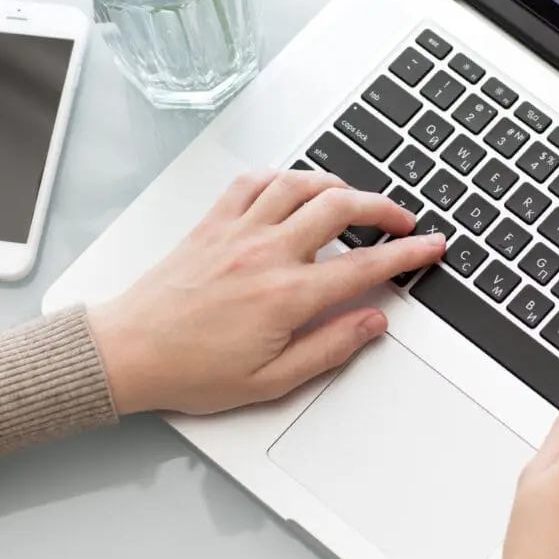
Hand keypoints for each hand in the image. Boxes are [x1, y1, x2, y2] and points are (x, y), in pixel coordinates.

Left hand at [87, 170, 445, 415]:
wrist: (128, 352)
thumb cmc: (191, 370)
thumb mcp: (271, 381)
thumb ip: (330, 347)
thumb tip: (372, 323)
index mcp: (287, 295)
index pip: (365, 265)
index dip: (407, 253)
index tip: (431, 245)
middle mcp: (266, 253)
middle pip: (341, 208)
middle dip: (384, 208)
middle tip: (402, 221)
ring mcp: (238, 231)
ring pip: (301, 184)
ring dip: (337, 186)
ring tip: (355, 201)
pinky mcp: (213, 222)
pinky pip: (255, 181)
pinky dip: (283, 177)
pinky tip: (294, 188)